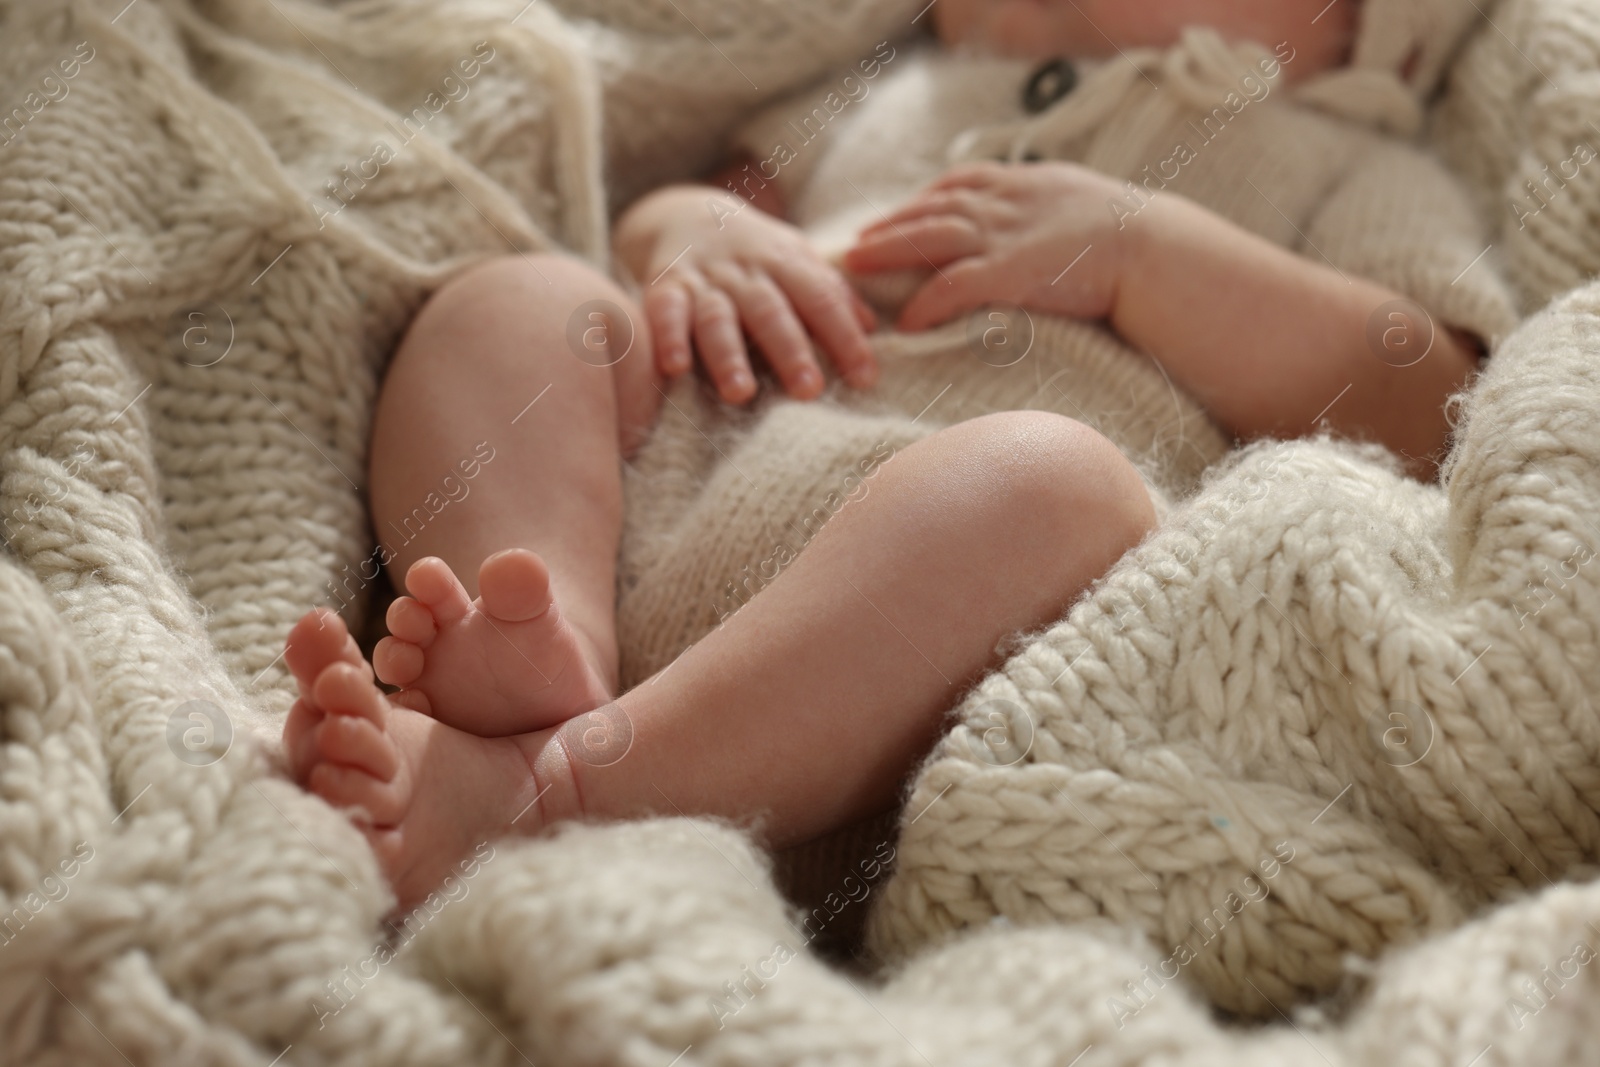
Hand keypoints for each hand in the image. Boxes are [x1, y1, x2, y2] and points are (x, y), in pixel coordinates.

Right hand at [614, 185, 877, 403]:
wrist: (684, 213)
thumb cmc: (754, 254)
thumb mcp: (796, 260)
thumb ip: (831, 292)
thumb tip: (872, 326)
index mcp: (785, 264)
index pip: (820, 299)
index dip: (844, 337)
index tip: (865, 378)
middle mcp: (745, 272)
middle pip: (770, 311)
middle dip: (790, 351)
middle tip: (809, 391)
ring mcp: (702, 281)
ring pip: (716, 318)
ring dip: (728, 356)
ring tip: (741, 394)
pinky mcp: (663, 289)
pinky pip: (663, 313)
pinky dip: (666, 338)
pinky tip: (673, 368)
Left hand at [843, 162, 1134, 331]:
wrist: (1154, 248)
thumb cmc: (1135, 237)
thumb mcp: (1089, 205)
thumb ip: (1058, 211)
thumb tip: (1053, 229)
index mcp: (1027, 182)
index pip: (962, 183)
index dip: (925, 199)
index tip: (899, 212)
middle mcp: (1007, 203)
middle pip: (932, 208)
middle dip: (891, 223)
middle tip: (855, 242)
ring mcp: (1004, 236)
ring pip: (929, 237)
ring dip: (888, 250)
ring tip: (856, 266)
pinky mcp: (1007, 273)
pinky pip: (951, 287)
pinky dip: (924, 302)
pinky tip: (905, 321)